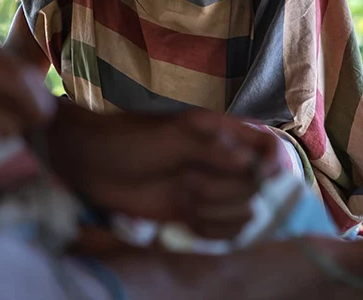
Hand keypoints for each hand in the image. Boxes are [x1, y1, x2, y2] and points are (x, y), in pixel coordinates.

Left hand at [48, 105, 281, 239]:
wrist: (89, 164)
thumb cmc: (128, 139)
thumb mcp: (172, 136)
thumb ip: (213, 148)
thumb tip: (251, 162)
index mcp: (220, 132)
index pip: (266, 146)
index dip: (273, 163)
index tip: (264, 175)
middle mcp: (220, 161)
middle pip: (256, 185)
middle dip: (229, 189)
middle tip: (193, 181)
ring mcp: (207, 187)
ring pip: (242, 210)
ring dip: (218, 210)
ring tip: (187, 198)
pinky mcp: (191, 213)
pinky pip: (222, 230)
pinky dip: (211, 229)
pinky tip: (190, 220)